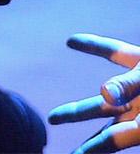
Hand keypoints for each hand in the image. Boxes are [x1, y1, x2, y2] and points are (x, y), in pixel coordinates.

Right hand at [51, 33, 139, 153]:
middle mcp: (138, 96)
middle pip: (101, 104)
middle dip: (75, 112)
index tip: (70, 41)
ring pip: (110, 131)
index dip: (92, 45)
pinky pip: (118, 140)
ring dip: (91, 145)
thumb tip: (103, 92)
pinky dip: (100, 148)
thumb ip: (128, 83)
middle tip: (52, 118)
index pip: (114, 52)